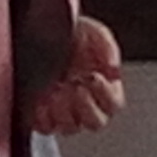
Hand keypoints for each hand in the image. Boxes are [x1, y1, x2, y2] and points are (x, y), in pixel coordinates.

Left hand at [25, 14, 128, 137]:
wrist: (42, 29)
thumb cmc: (72, 33)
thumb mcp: (95, 32)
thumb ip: (108, 49)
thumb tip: (114, 71)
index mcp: (104, 86)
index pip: (114, 105)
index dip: (106, 94)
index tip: (94, 76)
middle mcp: (86, 103)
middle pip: (96, 122)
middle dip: (86, 106)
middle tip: (75, 85)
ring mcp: (64, 112)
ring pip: (70, 127)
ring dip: (63, 110)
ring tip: (56, 88)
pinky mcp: (42, 116)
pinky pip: (46, 127)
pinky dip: (44, 116)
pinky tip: (42, 97)